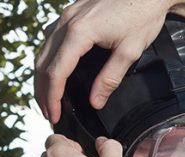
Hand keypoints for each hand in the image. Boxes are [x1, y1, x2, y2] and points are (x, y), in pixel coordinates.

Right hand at [35, 0, 173, 122]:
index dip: (52, 97)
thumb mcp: (130, 51)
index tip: (54, 115)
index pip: (56, 71)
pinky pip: (51, 38)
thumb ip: (110, 78)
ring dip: (42, 75)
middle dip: (42, 90)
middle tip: (47, 112)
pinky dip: (48, 58)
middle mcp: (66, 22)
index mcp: (78, 33)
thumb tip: (95, 102)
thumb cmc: (142, 17)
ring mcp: (66, 15)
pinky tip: (53, 70)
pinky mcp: (71, 13)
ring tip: (47, 97)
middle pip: (43, 62)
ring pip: (43, 49)